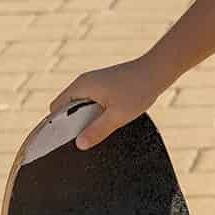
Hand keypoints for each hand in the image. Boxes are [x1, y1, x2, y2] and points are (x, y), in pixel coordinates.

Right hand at [47, 56, 167, 149]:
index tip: (64, 140)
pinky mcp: (106, 85)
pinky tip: (107, 121)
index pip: (55, 108)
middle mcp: (85, 82)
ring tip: (97, 130)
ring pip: (81, 105)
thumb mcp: (118, 115)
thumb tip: (80, 144)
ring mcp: (96, 82)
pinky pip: (93, 101)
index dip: (56, 125)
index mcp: (81, 86)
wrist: (159, 70)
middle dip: (72, 123)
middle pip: (67, 107)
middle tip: (84, 138)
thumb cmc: (138, 89)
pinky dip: (95, 112)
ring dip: (86, 118)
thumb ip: (97, 130)